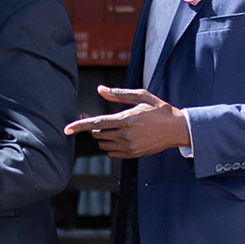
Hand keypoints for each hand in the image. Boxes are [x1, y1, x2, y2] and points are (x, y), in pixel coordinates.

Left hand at [64, 85, 191, 158]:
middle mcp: (126, 135)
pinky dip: (109, 145)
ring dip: (101, 136)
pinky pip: (111, 153)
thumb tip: (100, 89)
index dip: (80, 126)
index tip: (67, 129)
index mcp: (127, 119)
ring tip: (110, 127)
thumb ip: (119, 94)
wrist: (178, 129)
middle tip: (92, 119)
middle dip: (91, 127)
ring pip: (103, 144)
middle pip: (97, 134)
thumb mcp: (141, 96)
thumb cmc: (160, 110)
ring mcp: (129, 146)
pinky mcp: (133, 154)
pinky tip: (117, 137)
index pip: (97, 123)